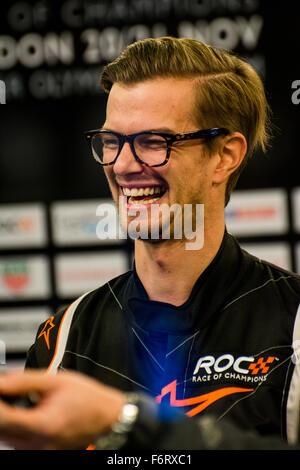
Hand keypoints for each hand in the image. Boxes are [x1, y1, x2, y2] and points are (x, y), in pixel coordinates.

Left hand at [0, 369, 125, 449]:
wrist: (109, 417)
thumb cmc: (89, 399)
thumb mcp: (57, 381)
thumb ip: (25, 381)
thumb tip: (2, 382)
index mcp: (43, 426)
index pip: (2, 418)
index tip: (0, 389)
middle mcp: (39, 445)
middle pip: (1, 429)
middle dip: (2, 407)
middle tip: (9, 390)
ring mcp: (39, 453)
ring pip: (7, 435)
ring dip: (8, 417)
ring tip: (28, 400)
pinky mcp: (40, 453)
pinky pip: (18, 440)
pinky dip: (17, 425)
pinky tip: (31, 411)